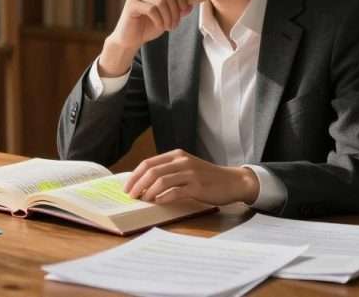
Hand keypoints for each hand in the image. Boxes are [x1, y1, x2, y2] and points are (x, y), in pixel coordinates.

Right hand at [99, 0, 192, 75]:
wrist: (130, 39)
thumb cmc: (149, 26)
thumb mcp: (168, 16)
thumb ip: (179, 10)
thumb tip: (191, 6)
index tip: (183, 14)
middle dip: (176, 11)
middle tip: (175, 25)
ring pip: (161, 2)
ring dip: (168, 18)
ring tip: (169, 27)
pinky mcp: (131, 4)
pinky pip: (152, 9)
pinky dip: (159, 20)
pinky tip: (159, 26)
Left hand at [123, 149, 259, 206]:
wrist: (232, 181)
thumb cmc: (206, 177)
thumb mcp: (186, 168)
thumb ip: (168, 171)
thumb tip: (143, 183)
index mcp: (176, 155)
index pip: (148, 163)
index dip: (134, 175)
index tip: (127, 187)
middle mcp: (182, 161)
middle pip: (151, 171)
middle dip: (137, 184)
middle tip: (131, 196)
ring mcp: (190, 173)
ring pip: (161, 180)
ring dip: (148, 192)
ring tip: (143, 200)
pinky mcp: (197, 186)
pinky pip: (175, 192)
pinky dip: (163, 198)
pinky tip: (158, 202)